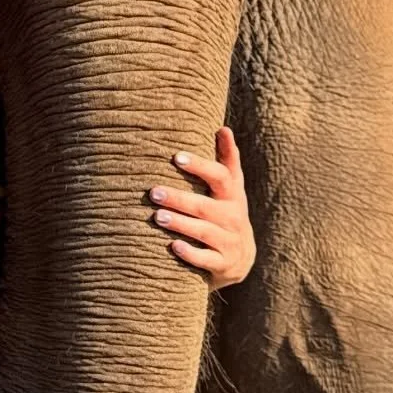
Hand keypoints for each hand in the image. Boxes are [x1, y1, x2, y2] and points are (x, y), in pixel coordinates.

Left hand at [150, 127, 256, 288]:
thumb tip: (223, 128)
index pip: (221, 177)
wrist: (240, 258)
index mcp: (232, 195)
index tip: (177, 157)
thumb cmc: (226, 212)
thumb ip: (227, 159)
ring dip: (180, 224)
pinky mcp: (223, 264)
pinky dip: (190, 254)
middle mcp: (233, 218)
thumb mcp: (230, 188)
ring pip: (204, 232)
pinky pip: (207, 260)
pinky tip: (173, 246)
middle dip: (179, 199)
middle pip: (205, 207)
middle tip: (153, 192)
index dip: (201, 166)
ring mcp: (229, 242)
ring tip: (156, 216)